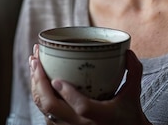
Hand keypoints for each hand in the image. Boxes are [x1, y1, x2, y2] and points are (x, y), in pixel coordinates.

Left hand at [29, 45, 151, 124]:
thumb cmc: (128, 114)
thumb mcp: (133, 94)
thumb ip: (133, 72)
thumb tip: (128, 51)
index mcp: (99, 117)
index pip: (81, 107)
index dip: (68, 93)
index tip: (57, 79)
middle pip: (52, 106)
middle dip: (39, 81)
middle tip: (36, 59)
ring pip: (44, 109)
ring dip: (35, 85)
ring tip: (34, 63)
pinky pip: (45, 112)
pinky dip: (38, 95)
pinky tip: (37, 79)